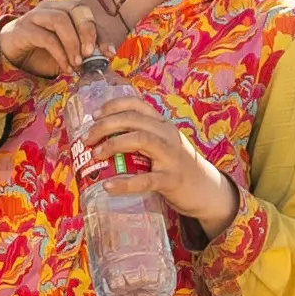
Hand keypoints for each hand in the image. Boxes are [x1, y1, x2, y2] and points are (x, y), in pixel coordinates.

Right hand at [0, 0, 114, 81]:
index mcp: (65, 8)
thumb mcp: (67, 50)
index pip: (88, 14)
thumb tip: (104, 61)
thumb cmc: (43, 50)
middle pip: (76, 8)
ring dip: (72, 43)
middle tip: (90, 54)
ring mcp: (37, 15)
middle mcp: (52, 7)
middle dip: (88, 31)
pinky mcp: (24, 28)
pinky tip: (65, 68)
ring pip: (60, 20)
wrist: (12, 52)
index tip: (109, 53)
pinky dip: (59, 54)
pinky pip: (45, 37)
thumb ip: (83, 51)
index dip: (101, 33)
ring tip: (77, 63)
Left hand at [79, 89, 234, 231]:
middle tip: (87, 138)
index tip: (95, 115)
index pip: (137, 104)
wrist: (207, 191)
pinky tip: (108, 187)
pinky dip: (125, 183)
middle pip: (134, 120)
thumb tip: (105, 141)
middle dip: (105, 125)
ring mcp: (171, 157)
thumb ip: (143, 139)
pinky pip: (146, 180)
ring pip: (141, 140)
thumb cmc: (178, 167)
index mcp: (164, 125)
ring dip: (113, 144)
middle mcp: (168, 135)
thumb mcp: (164, 145)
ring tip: (95, 154)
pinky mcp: (172, 180)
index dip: (113, 106)